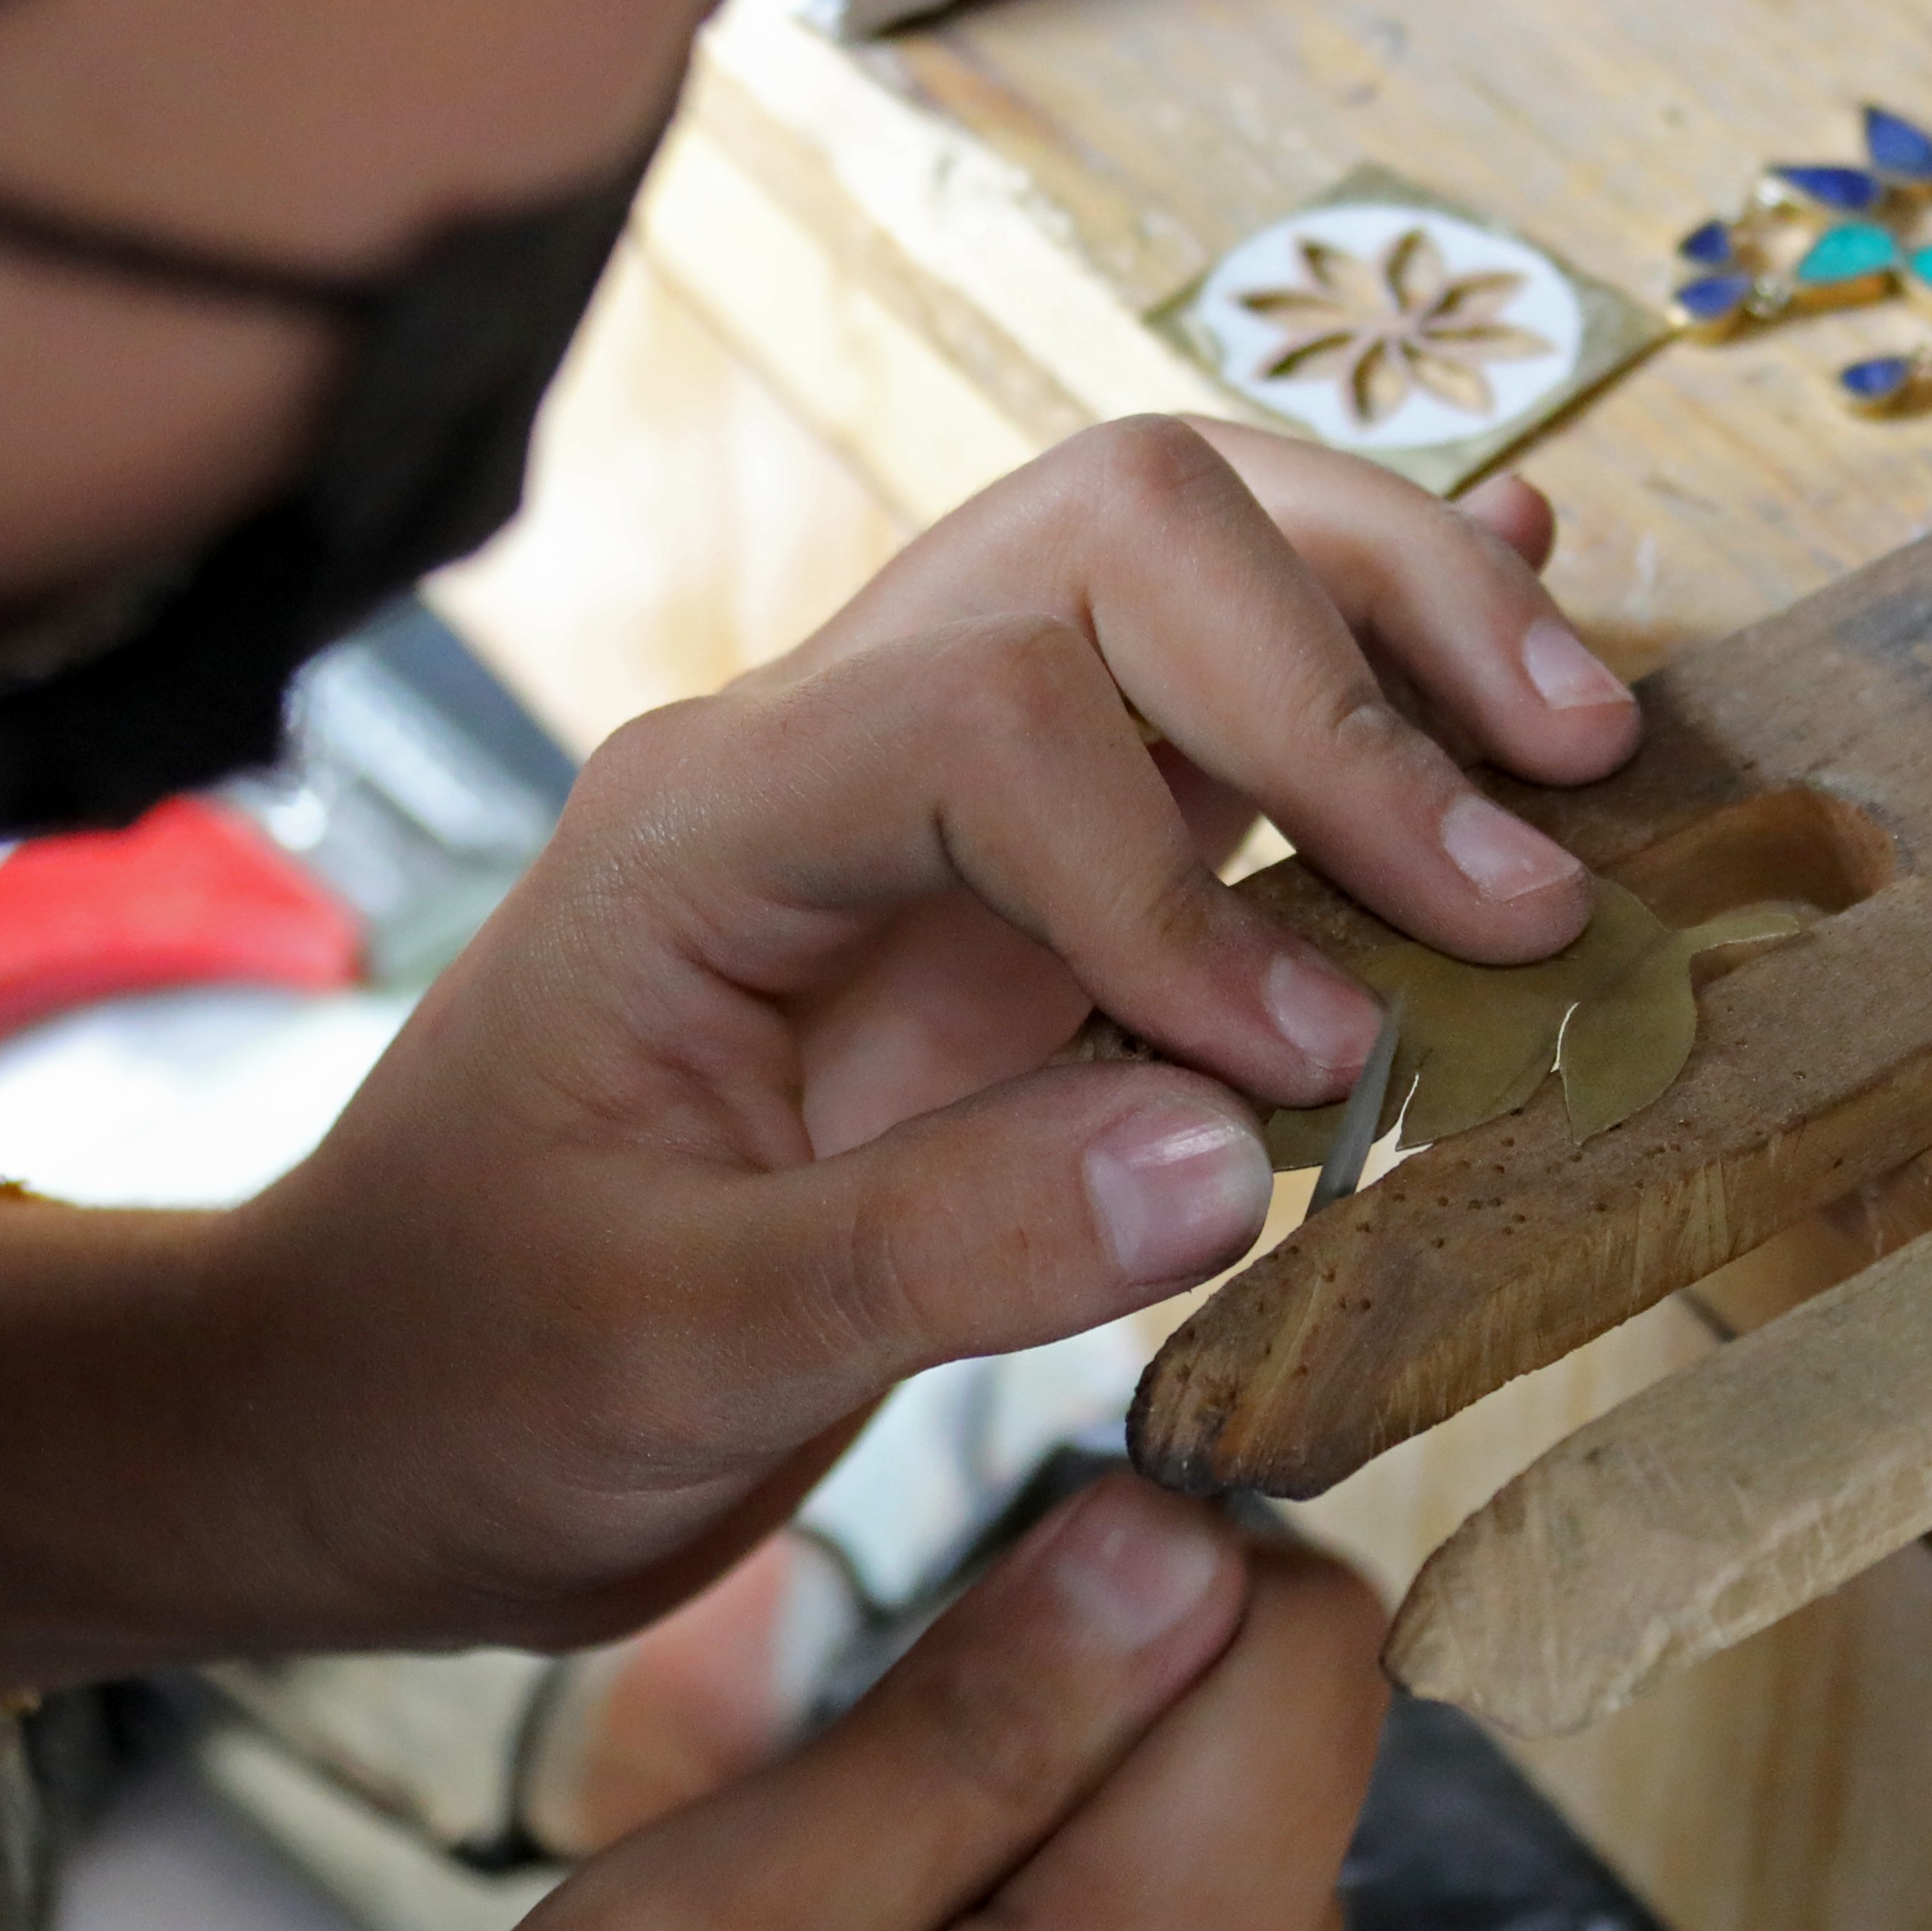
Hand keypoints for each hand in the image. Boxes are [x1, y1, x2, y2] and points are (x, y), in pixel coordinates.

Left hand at [0, 418, 1635, 1686]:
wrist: (354, 1402)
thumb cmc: (466, 1378)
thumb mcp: (667, 1359)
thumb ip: (945, 1251)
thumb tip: (1238, 1149)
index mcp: (706, 829)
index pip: (1001, 712)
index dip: (1184, 872)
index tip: (1308, 1066)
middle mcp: (822, 750)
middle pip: (1122, 528)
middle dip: (1355, 649)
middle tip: (1534, 839)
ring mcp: (921, 794)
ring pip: (1182, 565)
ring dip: (1394, 623)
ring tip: (1577, 753)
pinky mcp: (1005, 880)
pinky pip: (1197, 707)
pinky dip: (1367, 661)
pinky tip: (1536, 630)